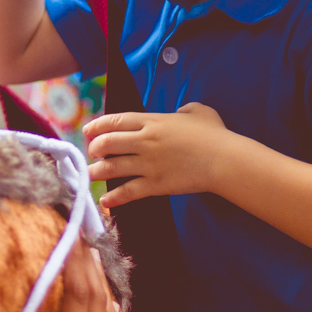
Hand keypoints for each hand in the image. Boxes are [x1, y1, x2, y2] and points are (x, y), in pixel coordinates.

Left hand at [84, 103, 231, 208]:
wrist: (224, 160)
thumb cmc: (214, 134)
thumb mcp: (198, 111)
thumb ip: (184, 110)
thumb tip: (180, 113)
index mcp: (152, 121)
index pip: (114, 121)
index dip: (97, 126)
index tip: (88, 131)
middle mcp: (145, 141)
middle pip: (107, 143)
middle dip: (94, 149)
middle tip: (92, 154)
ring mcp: (148, 163)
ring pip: (112, 168)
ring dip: (97, 172)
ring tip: (91, 175)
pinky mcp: (155, 184)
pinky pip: (128, 192)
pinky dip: (114, 198)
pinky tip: (106, 201)